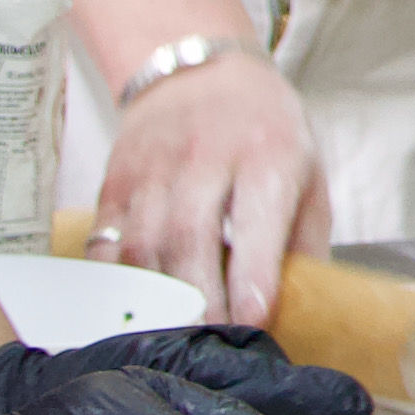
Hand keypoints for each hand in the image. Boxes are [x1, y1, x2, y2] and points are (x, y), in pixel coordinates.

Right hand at [87, 0, 320, 327]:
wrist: (197, 70)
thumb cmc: (263, 130)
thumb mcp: (308, 172)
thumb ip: (305, 242)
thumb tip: (300, 314)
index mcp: (266, 154)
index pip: (257, 218)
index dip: (252, 274)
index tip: (252, 322)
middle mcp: (206, 156)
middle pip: (189, 236)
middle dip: (200, 300)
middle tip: (211, 344)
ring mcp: (153, 168)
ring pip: (143, 244)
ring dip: (157, 300)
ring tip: (176, 337)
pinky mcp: (115, 182)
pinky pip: (106, 242)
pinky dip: (117, 283)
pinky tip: (134, 308)